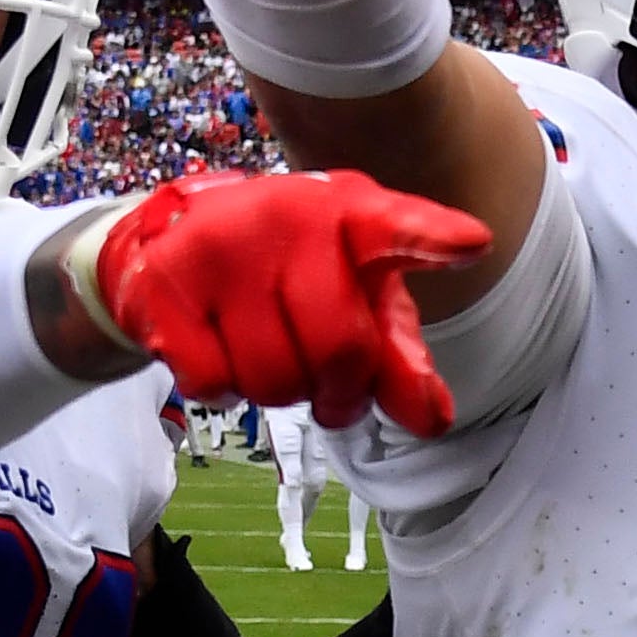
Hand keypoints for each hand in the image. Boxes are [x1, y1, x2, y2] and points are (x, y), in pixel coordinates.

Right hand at [72, 168, 488, 435]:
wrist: (181, 240)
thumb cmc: (295, 274)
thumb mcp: (360, 302)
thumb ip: (400, 359)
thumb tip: (433, 421)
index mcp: (353, 214)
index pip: (397, 227)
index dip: (433, 238)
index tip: (472, 242)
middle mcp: (289, 215)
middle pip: (338, 351)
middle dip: (339, 394)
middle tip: (329, 388)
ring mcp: (222, 244)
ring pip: (273, 379)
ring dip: (280, 392)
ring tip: (268, 350)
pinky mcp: (165, 279)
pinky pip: (212, 382)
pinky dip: (222, 388)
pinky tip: (219, 346)